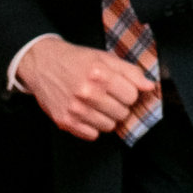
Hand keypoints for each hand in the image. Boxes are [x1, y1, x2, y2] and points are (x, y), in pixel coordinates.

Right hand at [16, 36, 156, 139]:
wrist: (42, 63)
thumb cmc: (75, 60)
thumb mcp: (104, 58)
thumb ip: (130, 72)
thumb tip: (150, 86)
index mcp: (99, 74)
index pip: (132, 96)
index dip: (129, 92)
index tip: (120, 89)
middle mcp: (87, 92)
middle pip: (123, 113)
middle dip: (119, 105)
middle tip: (107, 96)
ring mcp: (75, 109)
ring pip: (109, 126)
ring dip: (107, 117)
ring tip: (96, 104)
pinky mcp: (65, 121)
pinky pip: (92, 135)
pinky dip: (92, 126)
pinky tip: (86, 112)